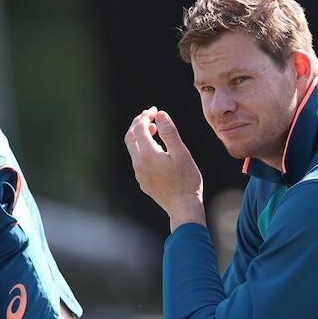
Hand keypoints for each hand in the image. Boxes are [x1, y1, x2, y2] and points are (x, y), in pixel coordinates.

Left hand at [124, 107, 205, 230]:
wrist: (183, 208)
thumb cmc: (186, 180)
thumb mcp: (181, 153)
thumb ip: (169, 132)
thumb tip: (160, 114)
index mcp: (147, 154)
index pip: (140, 128)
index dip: (146, 116)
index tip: (155, 110)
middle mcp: (139, 164)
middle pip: (130, 137)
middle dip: (138, 123)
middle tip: (148, 115)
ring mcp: (139, 174)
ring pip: (134, 150)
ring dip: (141, 136)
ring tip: (153, 129)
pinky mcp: (143, 182)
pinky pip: (139, 161)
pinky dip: (143, 150)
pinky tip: (156, 151)